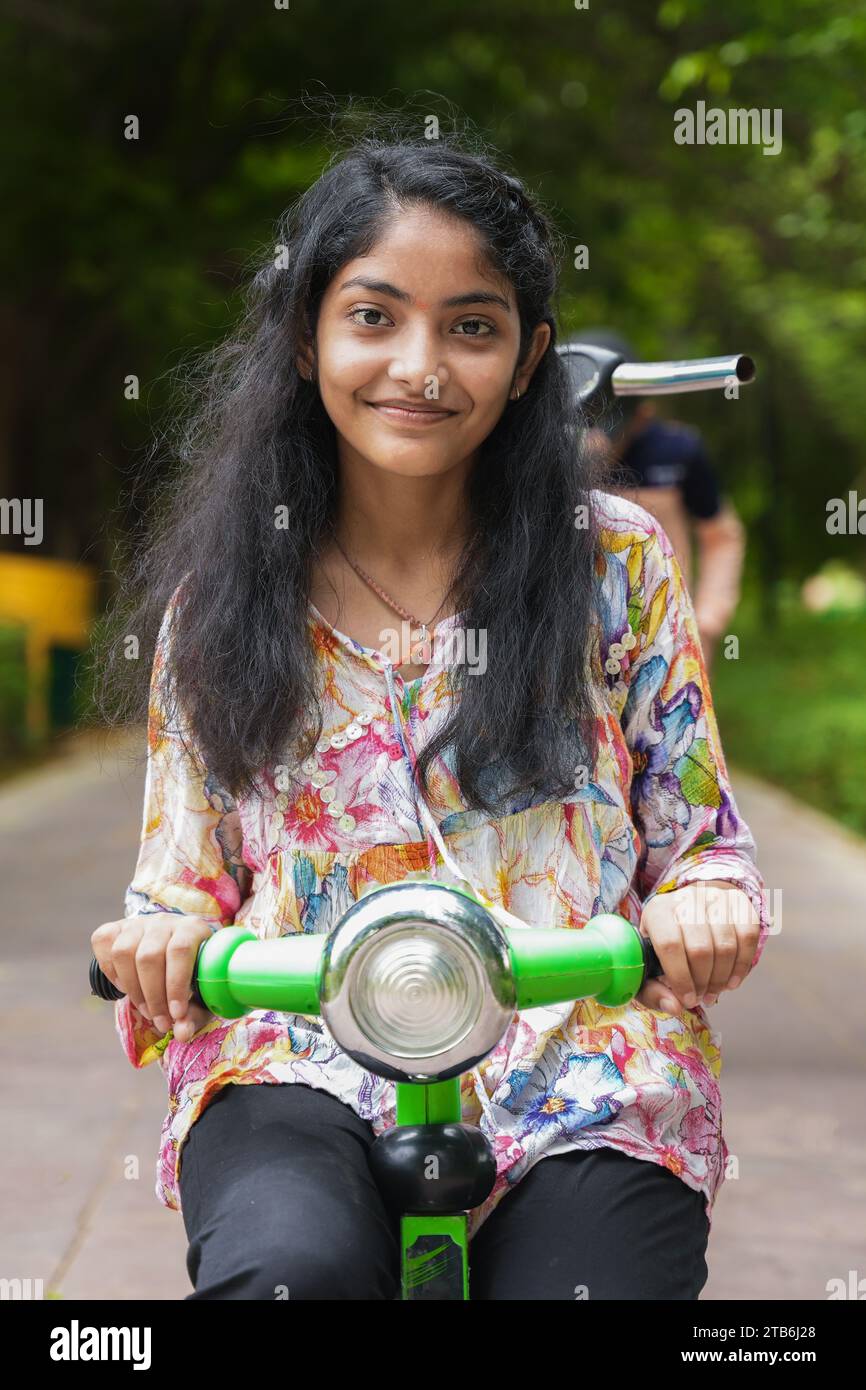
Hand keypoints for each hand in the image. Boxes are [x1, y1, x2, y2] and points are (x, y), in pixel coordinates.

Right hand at [91, 913, 216, 1041]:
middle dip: (153, 997)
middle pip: (149, 956)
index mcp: (193, 928)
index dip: (175, 985)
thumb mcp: (200, 995)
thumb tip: (181, 1034)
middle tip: (160, 1022)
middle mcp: (164, 921)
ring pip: (123, 951)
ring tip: (146, 1008)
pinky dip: (110, 970)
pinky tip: (125, 986)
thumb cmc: (192, 977)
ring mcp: (138, 922)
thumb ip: (193, 1014)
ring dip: (132, 988)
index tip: (176, 1015)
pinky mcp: (116, 927)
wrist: (174, 956)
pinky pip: (103, 942)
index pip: (180, 951)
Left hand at [635, 880, 760, 1015]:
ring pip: (726, 945)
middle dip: (703, 982)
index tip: (687, 1000)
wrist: (689, 908)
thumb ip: (653, 990)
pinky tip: (731, 981)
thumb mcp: (649, 963)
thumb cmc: (665, 943)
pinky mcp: (739, 902)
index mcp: (658, 911)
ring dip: (722, 978)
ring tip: (714, 992)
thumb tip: (674, 1008)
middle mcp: (687, 899)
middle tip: (701, 997)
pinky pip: (748, 937)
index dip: (681, 978)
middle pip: (701, 948)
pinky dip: (742, 966)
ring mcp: (715, 898)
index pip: (670, 944)